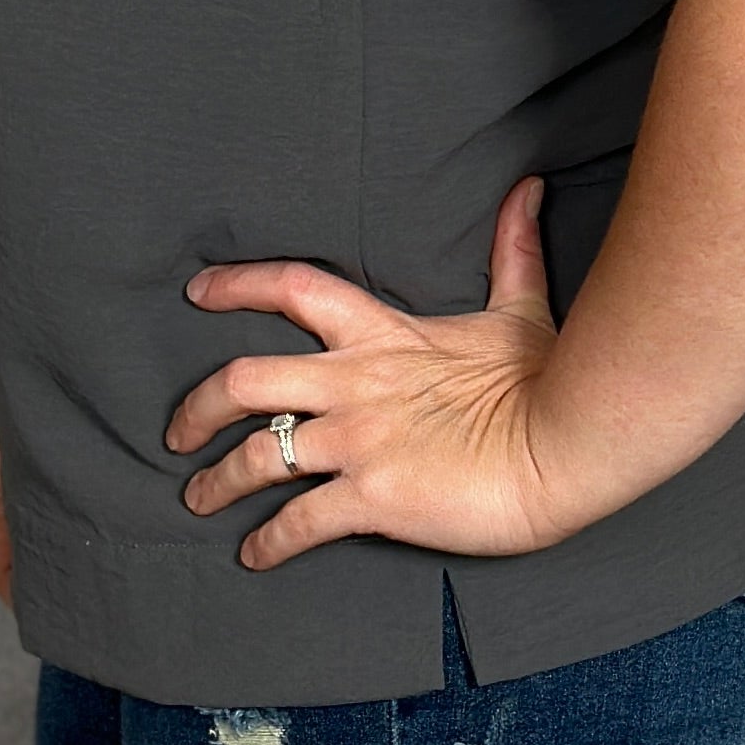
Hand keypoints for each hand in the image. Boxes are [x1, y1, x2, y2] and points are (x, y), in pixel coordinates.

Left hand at [164, 177, 568, 570]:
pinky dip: (267, 542)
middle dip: (196, 406)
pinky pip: (298, 523)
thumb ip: (512, 249)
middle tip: (176, 431)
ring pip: (255, 457)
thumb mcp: (522, 307)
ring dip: (215, 482)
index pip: (293, 288)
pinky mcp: (372, 498)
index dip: (237, 284)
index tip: (197, 291)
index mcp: (381, 334)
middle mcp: (353, 384)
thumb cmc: (549, 379)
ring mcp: (357, 442)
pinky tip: (254, 555)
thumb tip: (527, 189)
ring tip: (196, 498)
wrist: (568, 445)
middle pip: (244, 380)